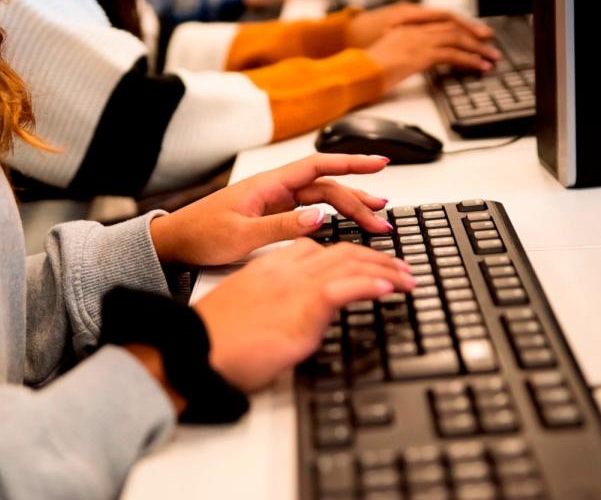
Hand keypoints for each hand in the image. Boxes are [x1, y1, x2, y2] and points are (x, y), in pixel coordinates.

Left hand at [150, 154, 394, 265]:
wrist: (175, 243)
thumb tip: (318, 216)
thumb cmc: (200, 235)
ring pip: (322, 199)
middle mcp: (275, 189)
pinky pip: (311, 211)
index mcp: (268, 184)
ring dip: (349, 208)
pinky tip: (346, 225)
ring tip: (375, 220)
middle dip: (358, 197)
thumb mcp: (240, 235)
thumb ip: (280, 226)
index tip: (379, 163)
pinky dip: (332, 217)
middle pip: (327, 186)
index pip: (318, 166)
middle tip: (382, 216)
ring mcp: (276, 202)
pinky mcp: (273, 215)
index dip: (351, 163)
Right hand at [194, 238, 414, 390]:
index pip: (317, 248)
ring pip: (350, 264)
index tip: (366, 263)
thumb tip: (291, 320)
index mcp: (269, 268)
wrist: (194, 351)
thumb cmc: (211, 341)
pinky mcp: (302, 307)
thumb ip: (271, 306)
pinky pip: (346, 287)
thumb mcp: (245, 313)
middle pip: (341, 251)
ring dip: (385, 271)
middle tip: (399, 270)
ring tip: (406, 279)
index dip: (348, 253)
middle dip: (376, 259)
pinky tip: (389, 289)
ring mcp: (295, 286)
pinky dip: (371, 285)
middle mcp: (285, 270)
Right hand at [366, 22, 498, 89]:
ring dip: (477, 48)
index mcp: (404, 26)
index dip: (459, 27)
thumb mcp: (384, 55)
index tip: (473, 34)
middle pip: (452, 27)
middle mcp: (413, 28)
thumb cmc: (364, 68)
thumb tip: (409, 61)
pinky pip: (453, 54)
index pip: (439, 21)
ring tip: (491, 58)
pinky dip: (470, 60)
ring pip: (457, 38)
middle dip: (474, 36)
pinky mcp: (422, 55)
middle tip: (489, 44)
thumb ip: (400, 52)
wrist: (355, 71)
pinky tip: (479, 66)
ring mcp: (418, 40)